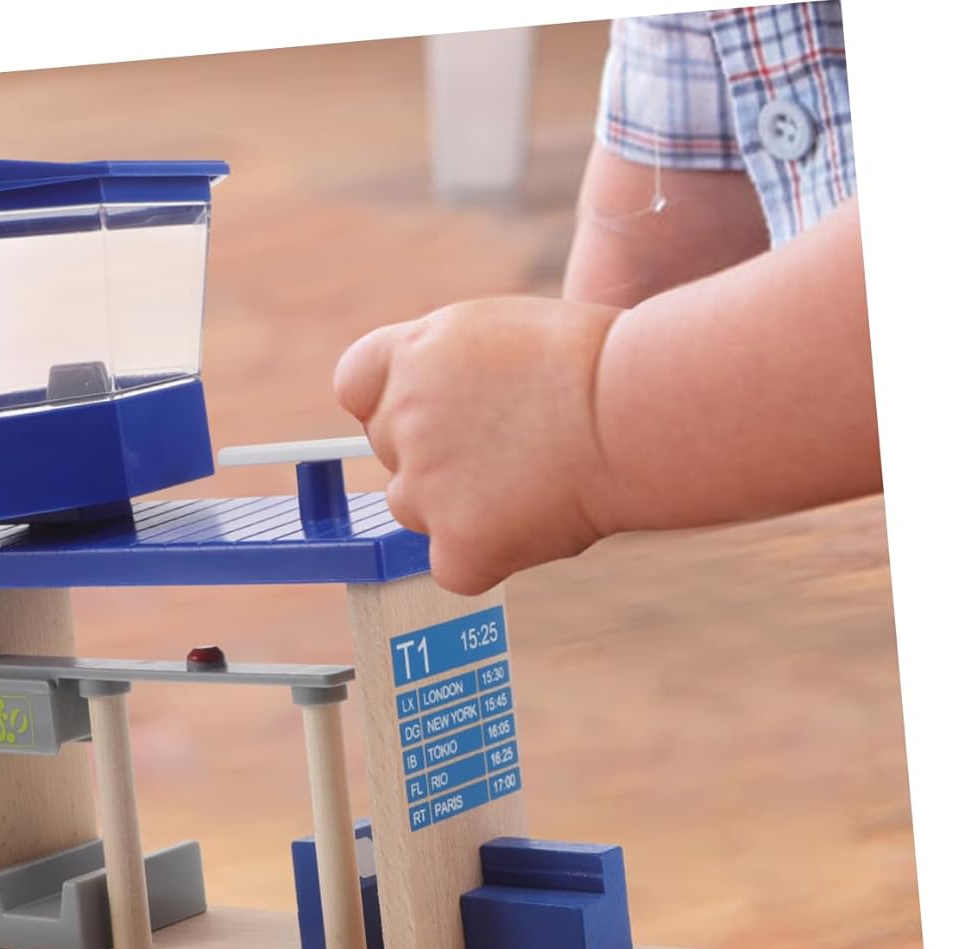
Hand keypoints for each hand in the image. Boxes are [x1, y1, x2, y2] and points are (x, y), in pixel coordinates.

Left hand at [334, 297, 623, 594]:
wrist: (639, 411)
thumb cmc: (597, 365)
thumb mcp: (500, 334)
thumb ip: (446, 370)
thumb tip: (423, 408)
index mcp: (411, 355)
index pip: (358, 385)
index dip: (391, 400)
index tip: (433, 411)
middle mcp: (402, 420)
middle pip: (391, 453)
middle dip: (436, 454)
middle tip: (512, 446)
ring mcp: (424, 487)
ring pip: (414, 510)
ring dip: (457, 506)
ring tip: (531, 480)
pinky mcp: (455, 546)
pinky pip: (452, 566)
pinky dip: (487, 557)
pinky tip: (538, 522)